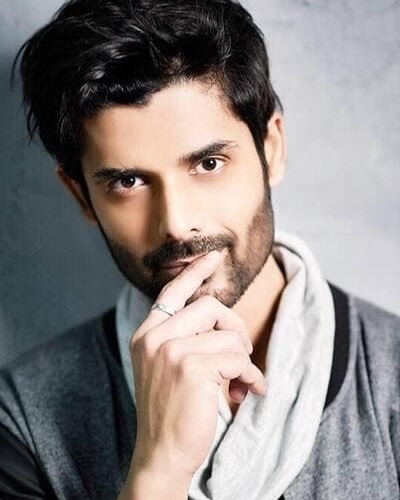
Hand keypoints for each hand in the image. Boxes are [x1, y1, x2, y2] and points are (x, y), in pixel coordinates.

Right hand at [129, 250, 265, 478]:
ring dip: (244, 360)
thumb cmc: (171, 410)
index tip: (213, 256)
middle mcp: (155, 337)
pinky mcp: (191, 368)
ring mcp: (171, 351)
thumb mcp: (168, 367)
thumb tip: (223, 319)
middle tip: (241, 355)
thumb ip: (186, 338)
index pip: (172, 292)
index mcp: (147, 334)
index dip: (195, 272)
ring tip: (241, 382)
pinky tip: (246, 393)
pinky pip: (238, 359)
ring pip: (228, 336)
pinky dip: (251, 375)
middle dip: (235, 329)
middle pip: (210, 307)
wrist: (161, 453)